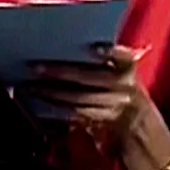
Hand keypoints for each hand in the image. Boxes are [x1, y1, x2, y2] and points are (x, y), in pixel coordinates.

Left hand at [28, 45, 149, 137]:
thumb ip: (105, 60)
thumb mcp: (122, 72)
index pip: (123, 56)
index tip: (94, 48)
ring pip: (79, 99)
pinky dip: (57, 109)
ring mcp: (115, 107)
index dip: (110, 52)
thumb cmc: (122, 88)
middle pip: (89, 78)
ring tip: (30, 85)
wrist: (139, 124)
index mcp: (129, 69)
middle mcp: (125, 87)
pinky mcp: (103, 121)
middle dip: (61, 72)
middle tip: (35, 66)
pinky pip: (76, 115)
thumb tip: (68, 45)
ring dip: (52, 93)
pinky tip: (40, 102)